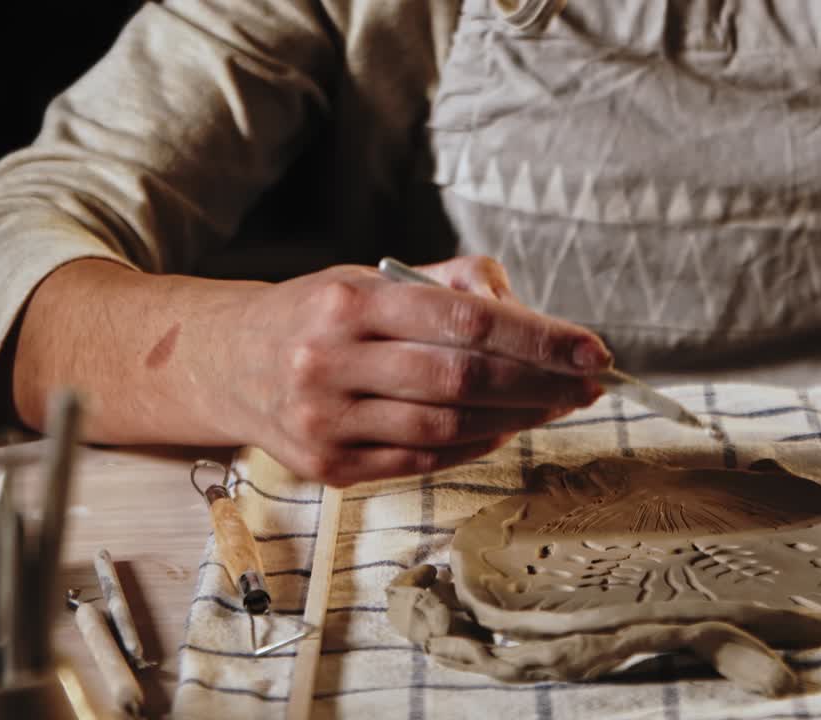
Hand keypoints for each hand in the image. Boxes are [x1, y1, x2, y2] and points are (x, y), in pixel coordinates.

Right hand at [222, 256, 608, 484]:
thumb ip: (452, 284)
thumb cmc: (318, 316)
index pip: (465, 319)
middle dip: (542, 384)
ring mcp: (327, 422)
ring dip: (517, 419)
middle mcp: (331, 361)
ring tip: (554, 405)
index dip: (540, 338)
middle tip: (589, 385)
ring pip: (448, 428)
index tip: (593, 350)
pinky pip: (424, 460)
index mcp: (349, 302)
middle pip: (464, 379)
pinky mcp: (330, 467)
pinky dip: (476, 446)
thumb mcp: (371, 277)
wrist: (227, 364)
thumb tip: (527, 310)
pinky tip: (504, 428)